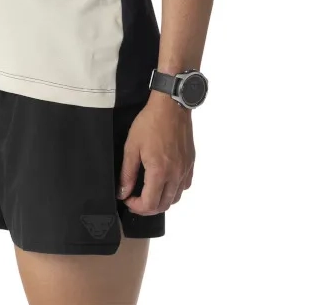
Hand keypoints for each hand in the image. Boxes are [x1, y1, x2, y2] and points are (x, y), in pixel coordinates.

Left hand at [116, 91, 194, 214]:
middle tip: (135, 198)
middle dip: (148, 207)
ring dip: (161, 200)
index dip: (136, 207)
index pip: (149, 204)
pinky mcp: (190, 163)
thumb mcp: (132, 146)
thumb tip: (123, 192)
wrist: (171, 106)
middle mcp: (175, 174)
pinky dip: (174, 190)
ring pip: (176, 198)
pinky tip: (165, 181)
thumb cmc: (150, 122)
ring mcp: (185, 169)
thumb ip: (127, 173)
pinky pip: (184, 185)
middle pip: (164, 205)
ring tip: (149, 191)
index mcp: (159, 172)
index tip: (127, 199)